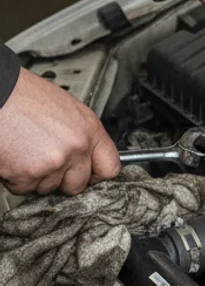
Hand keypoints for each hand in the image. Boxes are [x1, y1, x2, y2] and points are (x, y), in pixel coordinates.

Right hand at [0, 69, 119, 195]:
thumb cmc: (23, 96)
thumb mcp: (67, 110)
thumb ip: (80, 135)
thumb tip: (85, 156)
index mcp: (89, 130)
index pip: (110, 167)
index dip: (97, 176)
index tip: (88, 177)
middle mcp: (76, 147)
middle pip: (78, 185)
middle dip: (61, 179)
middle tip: (45, 162)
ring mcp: (53, 162)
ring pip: (48, 188)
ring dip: (35, 177)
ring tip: (25, 152)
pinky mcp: (28, 173)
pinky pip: (24, 189)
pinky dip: (14, 178)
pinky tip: (12, 157)